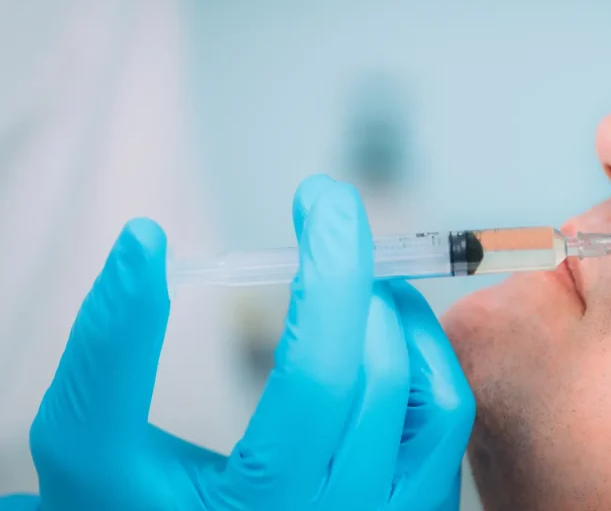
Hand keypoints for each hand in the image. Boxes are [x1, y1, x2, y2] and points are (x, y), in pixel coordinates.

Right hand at [0, 174, 472, 509]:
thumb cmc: (134, 507)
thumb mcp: (91, 450)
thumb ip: (110, 352)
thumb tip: (146, 242)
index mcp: (255, 510)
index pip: (311, 373)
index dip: (324, 266)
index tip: (296, 201)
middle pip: (362, 373)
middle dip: (347, 270)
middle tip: (324, 210)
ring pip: (419, 389)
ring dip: (388, 308)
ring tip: (352, 270)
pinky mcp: (417, 509)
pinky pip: (449, 414)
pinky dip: (424, 351)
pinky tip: (383, 324)